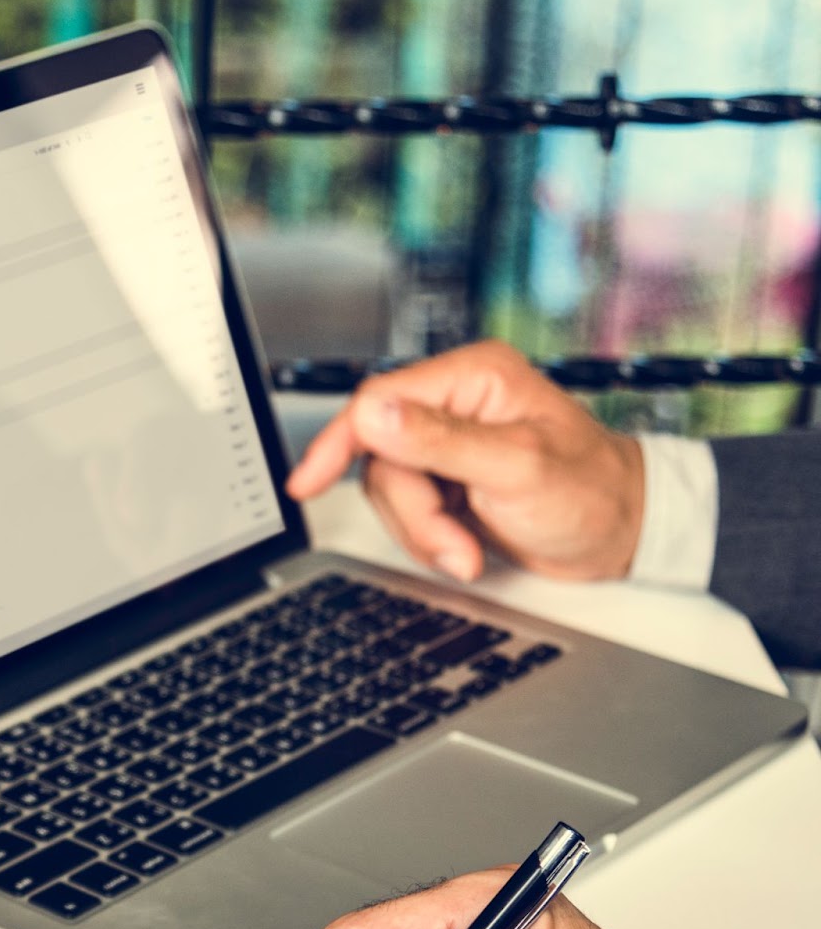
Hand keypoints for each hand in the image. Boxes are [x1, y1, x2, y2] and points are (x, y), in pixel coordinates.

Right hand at [285, 339, 645, 583]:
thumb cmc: (590, 493)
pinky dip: (429, 539)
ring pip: (391, 490)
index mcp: (472, 378)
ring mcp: (450, 445)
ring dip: (423, 533)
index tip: (308, 483)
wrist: (621, 536)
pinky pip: (407, 511)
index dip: (339, 443)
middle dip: (413, 514)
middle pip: (382, 458)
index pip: (380, 402)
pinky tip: (467, 546)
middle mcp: (456, 404)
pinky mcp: (448, 480)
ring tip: (468, 550)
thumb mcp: (514, 467)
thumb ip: (439, 441)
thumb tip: (374, 414)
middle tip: (454, 544)